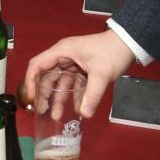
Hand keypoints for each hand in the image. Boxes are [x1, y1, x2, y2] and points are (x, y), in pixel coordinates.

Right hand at [20, 31, 135, 118]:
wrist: (128, 44)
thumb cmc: (111, 51)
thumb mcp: (101, 73)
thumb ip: (91, 95)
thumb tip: (84, 114)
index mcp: (62, 52)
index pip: (38, 65)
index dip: (31, 80)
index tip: (31, 97)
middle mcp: (64, 57)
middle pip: (48, 76)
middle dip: (45, 94)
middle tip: (42, 111)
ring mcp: (74, 64)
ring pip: (61, 83)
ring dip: (59, 98)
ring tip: (57, 116)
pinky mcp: (83, 70)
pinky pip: (74, 85)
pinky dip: (74, 96)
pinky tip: (76, 109)